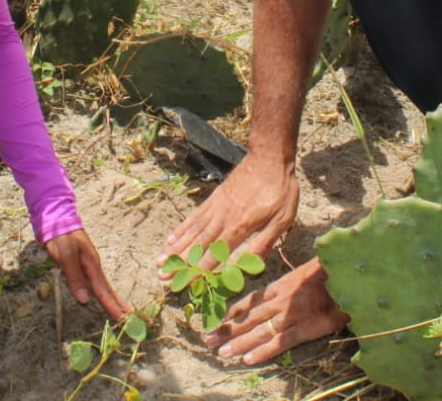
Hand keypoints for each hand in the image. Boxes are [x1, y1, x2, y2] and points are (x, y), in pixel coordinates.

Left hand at [45, 229, 131, 320]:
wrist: (56, 220)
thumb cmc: (62, 237)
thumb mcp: (67, 256)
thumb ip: (75, 277)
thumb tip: (85, 300)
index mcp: (92, 265)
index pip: (103, 290)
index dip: (111, 305)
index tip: (123, 317)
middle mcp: (92, 267)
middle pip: (106, 289)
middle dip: (117, 303)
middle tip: (130, 316)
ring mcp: (87, 265)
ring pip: (101, 286)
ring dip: (110, 298)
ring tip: (120, 310)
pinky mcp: (80, 265)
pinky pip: (93, 282)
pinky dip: (100, 291)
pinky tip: (101, 296)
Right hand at [156, 154, 298, 273]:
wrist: (268, 157)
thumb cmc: (280, 189)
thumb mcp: (282, 219)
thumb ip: (265, 242)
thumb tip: (251, 265)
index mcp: (240, 227)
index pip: (216, 254)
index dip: (200, 271)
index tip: (184, 283)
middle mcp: (222, 219)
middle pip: (197, 245)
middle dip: (179, 263)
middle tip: (161, 277)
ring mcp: (215, 207)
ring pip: (192, 232)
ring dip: (175, 248)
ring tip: (160, 261)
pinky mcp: (214, 198)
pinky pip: (195, 216)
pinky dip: (182, 228)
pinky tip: (172, 238)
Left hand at [204, 257, 348, 364]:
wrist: (352, 274)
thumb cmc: (333, 271)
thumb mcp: (308, 273)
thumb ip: (292, 284)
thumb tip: (280, 291)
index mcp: (281, 285)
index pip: (251, 301)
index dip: (234, 312)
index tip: (218, 320)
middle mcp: (281, 300)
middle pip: (249, 317)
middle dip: (228, 329)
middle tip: (208, 340)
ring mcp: (292, 315)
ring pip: (259, 331)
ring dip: (239, 342)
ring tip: (221, 353)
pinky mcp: (307, 328)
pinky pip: (281, 342)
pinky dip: (263, 352)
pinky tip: (248, 360)